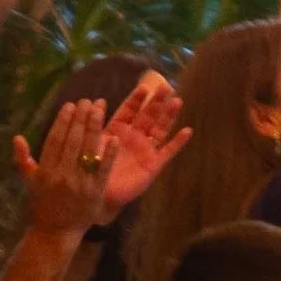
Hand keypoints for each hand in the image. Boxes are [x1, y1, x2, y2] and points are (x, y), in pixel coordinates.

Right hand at [11, 95, 112, 240]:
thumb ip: (23, 159)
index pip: (55, 139)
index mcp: (45, 170)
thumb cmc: (41, 205)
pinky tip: (114, 138)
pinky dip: (108, 154)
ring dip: (95, 127)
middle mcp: (62, 175)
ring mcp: (80, 184)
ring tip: (99, 109)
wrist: (55, 233)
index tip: (70, 105)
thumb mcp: (29, 182)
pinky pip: (103, 170)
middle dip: (81, 118)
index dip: (63, 120)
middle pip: (73, 140)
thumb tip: (17, 137)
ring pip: (88, 150)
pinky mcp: (95, 192)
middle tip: (87, 101)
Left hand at [90, 72, 187, 216]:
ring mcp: (146, 149)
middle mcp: (135, 136)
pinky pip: (168, 151)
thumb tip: (94, 101)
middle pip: (148, 115)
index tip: (143, 87)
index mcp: (119, 129)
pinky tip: (187, 131)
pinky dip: (178, 142)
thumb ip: (95, 124)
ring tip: (177, 101)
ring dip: (169, 116)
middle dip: (156, 102)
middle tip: (165, 87)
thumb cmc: (94, 168)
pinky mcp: (154, 164)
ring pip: (160, 129)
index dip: (136, 99)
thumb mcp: (93, 142)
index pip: (129, 110)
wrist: (100, 194)